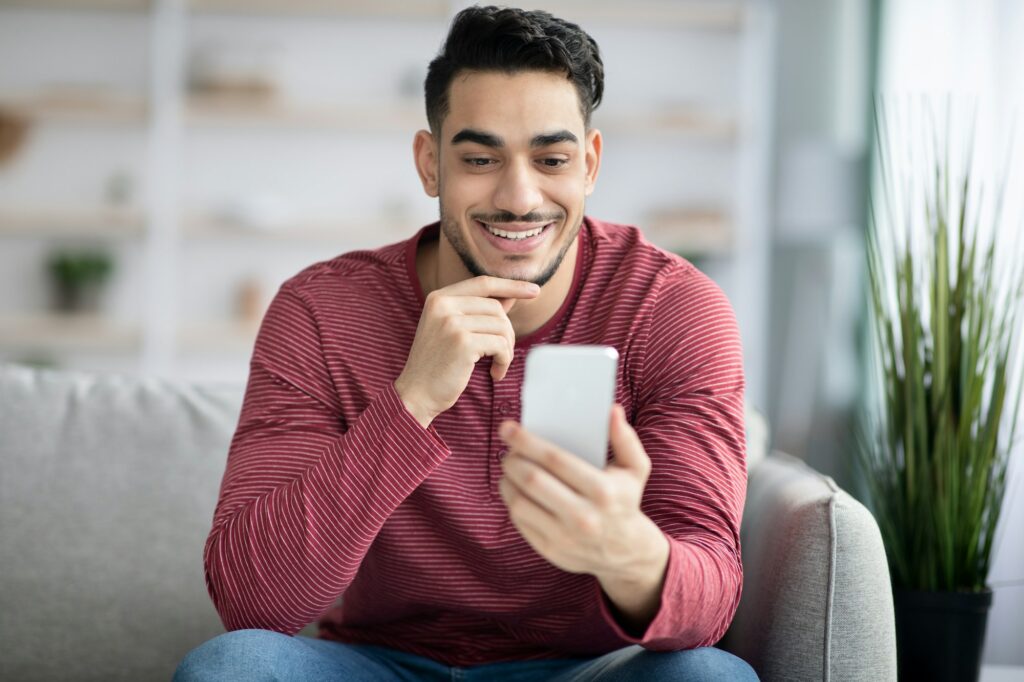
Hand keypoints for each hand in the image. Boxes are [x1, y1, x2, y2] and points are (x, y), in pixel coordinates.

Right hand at [395, 275, 539, 427]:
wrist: (416, 394)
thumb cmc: (437, 364)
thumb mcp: (454, 331)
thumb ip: (479, 311)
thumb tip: (511, 295)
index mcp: (439, 298)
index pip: (483, 283)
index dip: (511, 285)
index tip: (534, 290)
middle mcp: (443, 305)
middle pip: (497, 307)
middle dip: (507, 332)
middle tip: (501, 355)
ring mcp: (452, 323)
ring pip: (502, 326)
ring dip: (506, 350)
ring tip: (496, 365)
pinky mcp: (463, 343)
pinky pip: (501, 345)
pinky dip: (504, 361)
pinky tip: (494, 373)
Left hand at [497, 404, 667, 582]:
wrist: (626, 552)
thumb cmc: (624, 500)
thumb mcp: (635, 469)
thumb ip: (625, 439)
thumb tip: (612, 410)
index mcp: (603, 491)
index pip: (556, 460)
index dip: (527, 441)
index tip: (508, 428)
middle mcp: (583, 516)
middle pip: (532, 480)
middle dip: (512, 460)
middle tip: (507, 450)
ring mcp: (565, 536)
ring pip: (519, 503)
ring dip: (507, 481)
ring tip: (509, 469)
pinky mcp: (550, 550)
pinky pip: (519, 521)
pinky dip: (511, 501)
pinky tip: (515, 489)